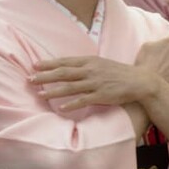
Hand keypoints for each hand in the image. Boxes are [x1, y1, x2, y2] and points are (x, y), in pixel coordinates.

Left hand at [31, 56, 162, 111]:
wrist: (139, 81)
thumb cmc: (118, 73)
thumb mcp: (101, 64)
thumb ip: (85, 65)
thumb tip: (68, 67)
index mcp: (90, 61)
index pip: (65, 61)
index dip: (49, 64)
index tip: (34, 65)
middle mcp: (90, 70)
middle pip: (63, 73)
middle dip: (45, 76)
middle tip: (30, 79)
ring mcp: (95, 83)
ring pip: (70, 87)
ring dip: (53, 91)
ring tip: (39, 94)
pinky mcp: (101, 95)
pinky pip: (83, 100)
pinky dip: (71, 104)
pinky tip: (61, 108)